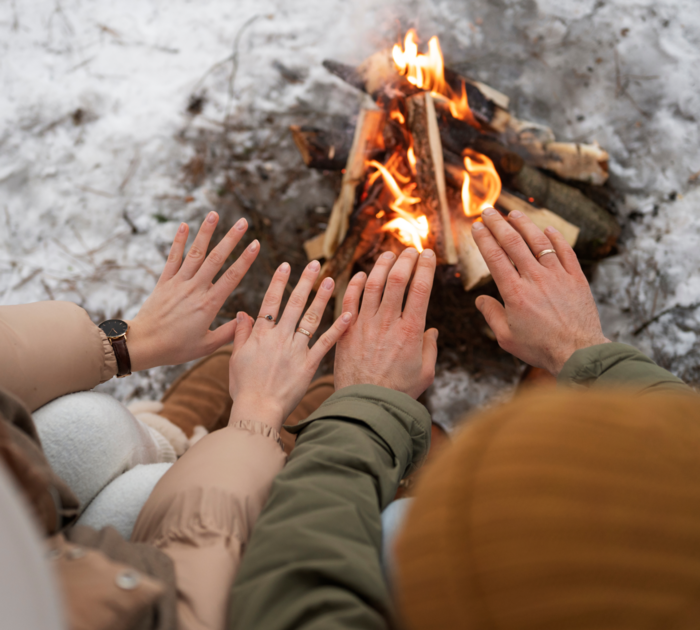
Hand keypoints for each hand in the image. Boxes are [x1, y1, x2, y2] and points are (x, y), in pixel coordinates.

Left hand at [127, 211, 259, 370]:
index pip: (232, 277)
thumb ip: (229, 332)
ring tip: (215, 214)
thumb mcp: (207, 346)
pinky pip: (172, 258)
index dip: (245, 259)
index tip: (256, 244)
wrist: (143, 345)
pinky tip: (184, 225)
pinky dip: (178, 241)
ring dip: (206, 232)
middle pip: (216, 259)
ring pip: (195, 253)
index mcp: (208, 304)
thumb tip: (247, 319)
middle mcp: (194, 289)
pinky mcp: (164, 282)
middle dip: (231, 238)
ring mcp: (178, 283)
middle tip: (244, 222)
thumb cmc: (176, 348)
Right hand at [228, 260, 351, 430]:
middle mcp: (280, 337)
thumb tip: (242, 312)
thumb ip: (242, 333)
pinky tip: (349, 314)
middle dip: (305, 282)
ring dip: (322, 297)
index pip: (271, 301)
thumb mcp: (235, 358)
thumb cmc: (244, 388)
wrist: (257, 410)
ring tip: (330, 280)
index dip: (279, 282)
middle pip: (294, 304)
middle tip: (315, 263)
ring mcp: (296, 350)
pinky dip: (338, 328)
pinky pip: (326, 343)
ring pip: (311, 318)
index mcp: (261, 335)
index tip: (286, 264)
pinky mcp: (309, 365)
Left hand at [334, 248, 437, 398]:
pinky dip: (354, 284)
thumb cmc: (398, 392)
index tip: (428, 255)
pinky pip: (348, 300)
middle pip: (397, 280)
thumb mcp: (425, 372)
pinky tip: (360, 275)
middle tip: (410, 251)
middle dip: (406, 260)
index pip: (421, 288)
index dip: (425, 267)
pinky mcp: (347, 330)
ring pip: (372, 284)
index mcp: (411, 331)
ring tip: (389, 255)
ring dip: (381, 265)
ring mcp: (365, 324)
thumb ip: (430, 348)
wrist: (366, 404)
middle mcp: (388, 323)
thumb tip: (432, 331)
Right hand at [472, 207, 609, 374]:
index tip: (476, 226)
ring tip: (514, 214)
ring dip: (524, 225)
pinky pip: (565, 252)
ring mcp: (557, 276)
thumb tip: (480, 300)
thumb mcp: (506, 337)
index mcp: (514, 293)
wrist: (578, 352)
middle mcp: (535, 278)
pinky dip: (556, 238)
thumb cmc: (540, 348)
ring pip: (539, 242)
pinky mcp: (576, 278)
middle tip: (488, 211)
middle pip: (513, 243)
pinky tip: (548, 229)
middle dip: (498, 224)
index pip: (495, 257)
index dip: (484, 239)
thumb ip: (492, 315)